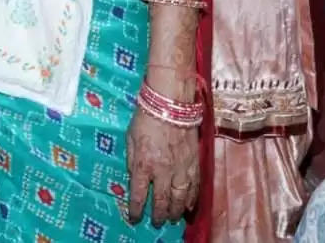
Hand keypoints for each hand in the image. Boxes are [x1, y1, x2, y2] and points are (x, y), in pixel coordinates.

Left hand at [126, 108, 199, 226]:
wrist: (171, 102)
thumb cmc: (145, 117)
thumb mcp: (130, 138)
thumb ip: (132, 160)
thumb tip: (134, 176)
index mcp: (143, 165)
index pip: (138, 196)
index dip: (136, 211)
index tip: (135, 218)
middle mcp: (162, 172)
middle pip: (161, 201)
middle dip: (158, 215)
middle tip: (156, 222)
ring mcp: (181, 169)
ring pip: (180, 199)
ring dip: (176, 211)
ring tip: (172, 218)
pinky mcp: (194, 163)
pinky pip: (194, 187)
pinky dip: (192, 199)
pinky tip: (189, 206)